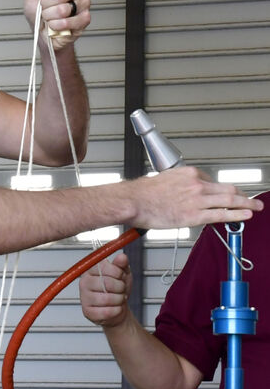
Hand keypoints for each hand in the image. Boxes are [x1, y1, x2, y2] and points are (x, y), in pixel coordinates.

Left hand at [24, 0, 90, 48]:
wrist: (41, 32)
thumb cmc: (38, 12)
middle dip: (47, 4)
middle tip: (45, 7)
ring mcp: (84, 4)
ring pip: (63, 9)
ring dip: (50, 16)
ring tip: (50, 17)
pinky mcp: (85, 20)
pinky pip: (68, 22)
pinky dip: (56, 25)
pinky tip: (55, 25)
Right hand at [79, 254, 131, 327]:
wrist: (118, 307)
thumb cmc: (118, 289)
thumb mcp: (122, 273)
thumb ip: (121, 264)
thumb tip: (122, 257)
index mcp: (91, 269)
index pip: (105, 267)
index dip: (118, 273)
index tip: (120, 276)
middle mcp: (84, 282)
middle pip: (107, 283)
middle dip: (120, 287)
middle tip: (121, 289)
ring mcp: (84, 297)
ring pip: (107, 298)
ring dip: (119, 300)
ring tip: (118, 298)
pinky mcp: (87, 312)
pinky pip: (106, 312)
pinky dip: (116, 310)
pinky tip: (115, 307)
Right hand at [126, 165, 263, 229]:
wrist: (133, 201)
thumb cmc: (143, 193)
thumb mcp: (164, 180)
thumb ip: (178, 185)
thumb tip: (183, 194)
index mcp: (189, 173)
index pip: (212, 181)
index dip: (221, 191)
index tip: (226, 196)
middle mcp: (196, 184)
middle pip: (227, 188)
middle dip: (242, 194)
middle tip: (251, 199)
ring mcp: (197, 199)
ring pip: (229, 200)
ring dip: (246, 204)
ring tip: (255, 207)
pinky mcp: (194, 214)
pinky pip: (221, 214)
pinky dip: (236, 214)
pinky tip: (245, 215)